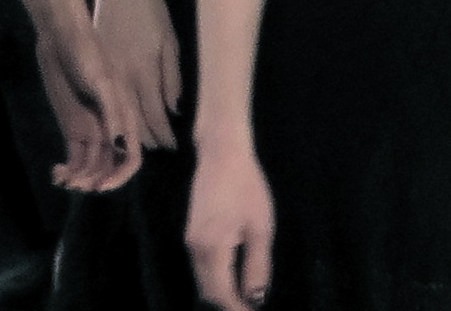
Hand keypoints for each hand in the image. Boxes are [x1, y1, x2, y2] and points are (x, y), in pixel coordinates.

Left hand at [34, 9, 141, 192]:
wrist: (61, 38)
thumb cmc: (86, 52)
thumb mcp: (100, 79)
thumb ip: (111, 111)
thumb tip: (118, 144)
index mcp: (124, 116)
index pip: (131, 156)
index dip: (120, 175)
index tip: (100, 186)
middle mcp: (110, 127)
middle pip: (109, 166)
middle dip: (95, 179)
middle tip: (75, 183)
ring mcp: (91, 128)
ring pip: (91, 165)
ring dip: (79, 177)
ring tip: (62, 178)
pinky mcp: (72, 128)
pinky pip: (74, 157)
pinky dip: (68, 169)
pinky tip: (56, 172)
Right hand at [96, 0, 182, 149]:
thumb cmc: (150, 10)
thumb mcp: (169, 40)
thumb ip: (172, 77)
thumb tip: (175, 109)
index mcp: (144, 72)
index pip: (155, 115)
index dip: (164, 135)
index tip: (173, 148)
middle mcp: (123, 79)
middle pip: (135, 121)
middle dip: (148, 139)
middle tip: (161, 149)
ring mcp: (106, 75)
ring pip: (119, 115)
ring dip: (131, 132)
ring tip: (144, 144)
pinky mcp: (95, 68)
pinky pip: (107, 100)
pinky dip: (116, 116)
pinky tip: (122, 123)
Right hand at [187, 141, 275, 310]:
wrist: (222, 154)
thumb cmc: (247, 187)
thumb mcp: (260, 227)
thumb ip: (257, 266)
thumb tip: (256, 299)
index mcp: (211, 249)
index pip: (221, 294)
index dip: (236, 308)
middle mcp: (194, 249)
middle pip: (208, 291)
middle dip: (228, 304)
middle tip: (251, 307)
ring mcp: (190, 241)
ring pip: (203, 280)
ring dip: (222, 292)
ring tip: (245, 296)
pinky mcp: (192, 234)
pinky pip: (201, 267)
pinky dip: (216, 278)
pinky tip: (234, 276)